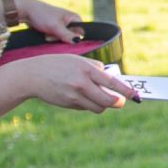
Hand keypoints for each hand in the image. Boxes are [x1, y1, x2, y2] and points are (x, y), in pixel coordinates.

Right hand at [5, 55, 129, 112]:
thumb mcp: (77, 60)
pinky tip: (81, 96)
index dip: (125, 91)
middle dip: (117, 102)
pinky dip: (89, 104)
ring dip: (103, 105)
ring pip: (98, 107)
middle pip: (108, 101)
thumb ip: (95, 68)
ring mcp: (74, 96)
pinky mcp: (69, 104)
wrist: (32, 76)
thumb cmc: (57, 65)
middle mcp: (81, 84)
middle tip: (120, 101)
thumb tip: (111, 78)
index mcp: (86, 70)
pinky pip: (86, 108)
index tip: (135, 96)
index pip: (111, 82)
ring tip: (99, 96)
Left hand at [15, 0, 81, 41]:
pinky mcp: (54, 31)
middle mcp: (70, 23)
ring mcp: (62, 27)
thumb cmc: (42, 15)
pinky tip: (45, 36)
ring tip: (46, 35)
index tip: (63, 38)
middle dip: (61, 40)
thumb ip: (67, 35)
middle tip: (51, 35)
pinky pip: (56, 40)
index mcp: (75, 18)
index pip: (81, 34)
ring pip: (63, 40)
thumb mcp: (55, 26)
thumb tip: (78, 42)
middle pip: (71, 38)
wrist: (26, 12)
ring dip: (55, 40)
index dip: (73, 39)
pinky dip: (51, 40)